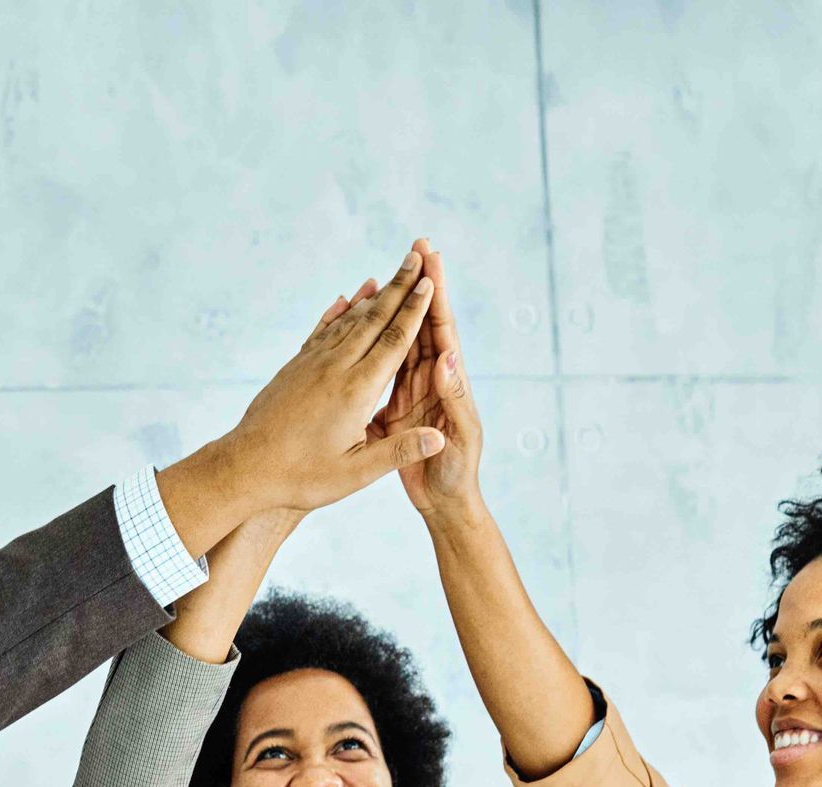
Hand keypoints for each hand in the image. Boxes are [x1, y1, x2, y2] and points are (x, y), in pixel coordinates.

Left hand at [162, 250, 445, 533]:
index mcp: (356, 391)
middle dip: (399, 286)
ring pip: (349, 320)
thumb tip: (441, 438)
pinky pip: (322, 330)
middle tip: (417, 254)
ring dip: (373, 295)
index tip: (430, 283)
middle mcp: (335, 368)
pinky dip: (339, 311)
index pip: (394, 341)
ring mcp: (312, 363)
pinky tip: (347, 298)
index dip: (414, 310)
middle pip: (374, 318)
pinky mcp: (296, 367)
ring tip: (391, 273)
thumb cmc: (301, 476)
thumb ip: (398, 452)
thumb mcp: (354, 473)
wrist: (245, 468)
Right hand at [367, 239, 484, 522]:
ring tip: (390, 274)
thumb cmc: (457, 475)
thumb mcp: (459, 437)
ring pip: (402, 341)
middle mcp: (432, 379)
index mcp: (450, 381)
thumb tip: (448, 356)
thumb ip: (454, 399)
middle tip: (416, 247)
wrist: (443, 505)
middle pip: (425, 323)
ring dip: (399, 308)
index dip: (437, 293)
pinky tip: (362, 326)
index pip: (443, 328)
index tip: (432, 259)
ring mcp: (412, 391)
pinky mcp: (393, 408)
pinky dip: (375, 346)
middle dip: (421, 286)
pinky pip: (382, 370)